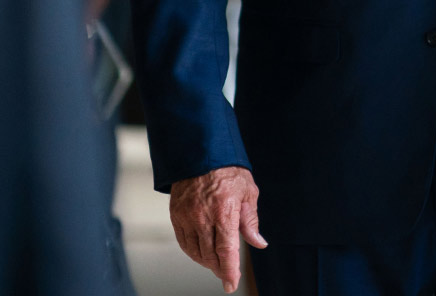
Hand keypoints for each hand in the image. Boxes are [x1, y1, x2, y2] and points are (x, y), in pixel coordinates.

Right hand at [169, 166, 266, 293]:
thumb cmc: (229, 171)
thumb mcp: (248, 193)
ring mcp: (187, 217)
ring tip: (216, 263)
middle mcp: (203, 217)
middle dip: (219, 268)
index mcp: (224, 212)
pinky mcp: (176, 215)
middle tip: (227, 273)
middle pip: (210, 255)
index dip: (229, 271)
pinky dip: (193, 251)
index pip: (226, 250)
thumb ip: (251, 222)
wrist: (201, 153)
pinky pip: (184, 242)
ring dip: (206, 261)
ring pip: (195, 251)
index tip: (231, 284)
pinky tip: (201, 252)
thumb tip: (259, 243)